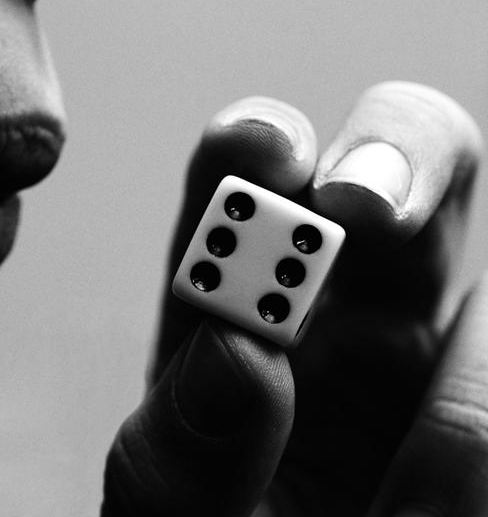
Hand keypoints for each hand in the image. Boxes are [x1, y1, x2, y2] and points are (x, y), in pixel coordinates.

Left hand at [100, 82, 486, 515]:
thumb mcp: (174, 511)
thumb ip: (183, 448)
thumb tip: (236, 354)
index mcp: (234, 318)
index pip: (235, 198)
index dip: (244, 151)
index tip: (255, 150)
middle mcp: (335, 312)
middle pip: (385, 169)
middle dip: (392, 154)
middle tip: (364, 203)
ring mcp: (425, 350)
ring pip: (478, 281)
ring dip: (464, 361)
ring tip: (408, 501)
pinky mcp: (484, 389)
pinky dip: (482, 409)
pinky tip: (433, 491)